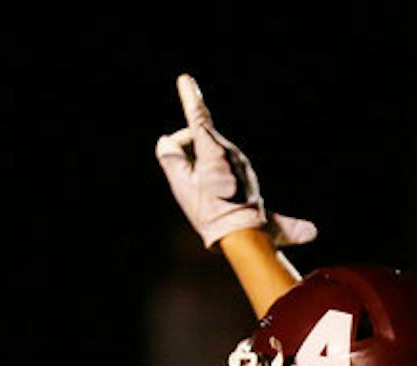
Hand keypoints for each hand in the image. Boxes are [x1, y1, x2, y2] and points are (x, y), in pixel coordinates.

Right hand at [153, 73, 316, 249]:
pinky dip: (217, 177)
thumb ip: (170, 158)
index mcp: (212, 148)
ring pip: (214, 156)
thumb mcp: (181, 185)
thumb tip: (167, 142)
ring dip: (203, 169)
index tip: (185, 79)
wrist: (242, 234)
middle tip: (185, 180)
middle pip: (202, 141)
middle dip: (188, 153)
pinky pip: (227, 169)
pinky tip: (217, 195)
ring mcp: (242, 164)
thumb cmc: (209, 210)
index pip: (197, 116)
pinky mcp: (248, 178)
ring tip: (204, 197)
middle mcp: (231, 151)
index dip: (189, 97)